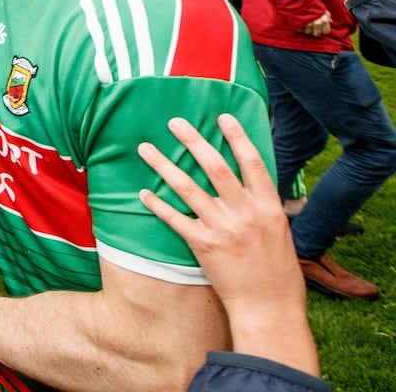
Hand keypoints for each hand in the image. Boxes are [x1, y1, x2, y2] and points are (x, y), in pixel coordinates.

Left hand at [136, 114, 305, 318]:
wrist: (269, 306)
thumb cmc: (278, 271)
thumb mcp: (280, 231)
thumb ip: (262, 206)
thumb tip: (250, 185)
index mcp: (268, 206)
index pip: (252, 162)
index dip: (237, 137)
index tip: (223, 117)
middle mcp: (246, 213)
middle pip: (216, 167)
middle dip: (194, 141)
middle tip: (174, 122)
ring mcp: (224, 228)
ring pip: (188, 188)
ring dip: (164, 166)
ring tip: (146, 149)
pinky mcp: (204, 245)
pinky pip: (175, 219)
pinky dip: (158, 205)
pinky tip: (144, 193)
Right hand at [300, 12, 331, 36]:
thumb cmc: (314, 5)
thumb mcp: (323, 9)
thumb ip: (328, 16)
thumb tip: (331, 22)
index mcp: (324, 20)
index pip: (326, 31)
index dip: (324, 30)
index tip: (322, 28)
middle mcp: (316, 23)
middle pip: (317, 34)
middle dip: (316, 31)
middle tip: (314, 27)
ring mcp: (308, 24)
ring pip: (308, 32)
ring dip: (308, 29)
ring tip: (307, 24)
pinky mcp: (300, 24)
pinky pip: (301, 30)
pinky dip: (301, 28)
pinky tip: (302, 23)